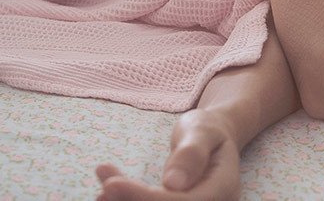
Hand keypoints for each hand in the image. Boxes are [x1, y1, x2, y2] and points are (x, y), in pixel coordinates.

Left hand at [95, 108, 241, 200]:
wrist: (213, 141)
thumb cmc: (207, 130)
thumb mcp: (202, 130)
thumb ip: (191, 153)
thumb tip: (173, 183)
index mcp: (222, 189)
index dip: (145, 199)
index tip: (111, 184)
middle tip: (102, 189)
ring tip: (101, 194)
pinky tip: (107, 196)